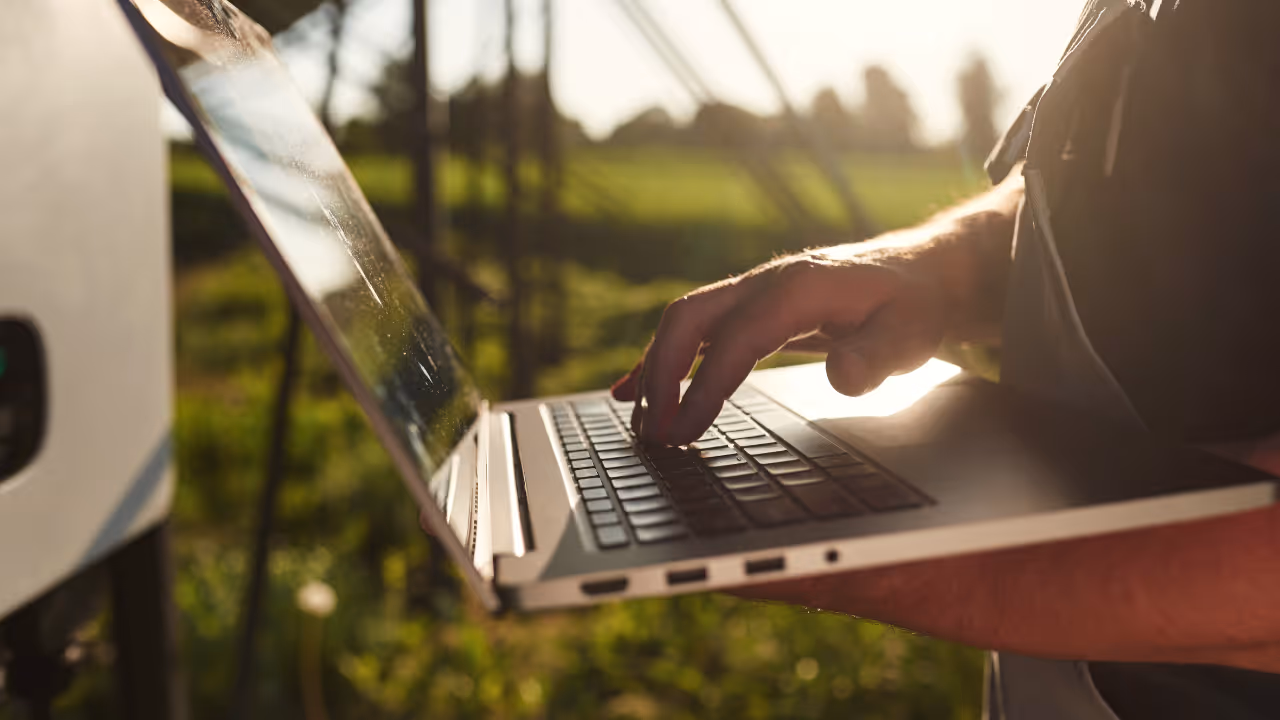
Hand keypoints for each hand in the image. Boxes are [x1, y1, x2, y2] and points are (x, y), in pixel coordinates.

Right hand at [612, 247, 950, 445]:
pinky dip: (661, 361)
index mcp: (798, 289)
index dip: (704, 387)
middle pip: (690, 318)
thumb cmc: (911, 307)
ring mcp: (751, 292)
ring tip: (641, 425)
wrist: (917, 273)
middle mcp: (764, 283)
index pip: (737, 340)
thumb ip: (878, 356)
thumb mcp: (911, 335)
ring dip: (655, 370)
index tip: (683, 432)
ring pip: (684, 323)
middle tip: (652, 433)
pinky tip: (634, 393)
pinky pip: (694, 331)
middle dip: (661, 375)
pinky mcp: (748, 308)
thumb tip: (843, 376)